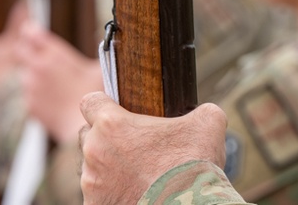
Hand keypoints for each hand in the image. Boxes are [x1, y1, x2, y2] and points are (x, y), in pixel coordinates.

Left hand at [15, 23, 102, 141]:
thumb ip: (99, 52)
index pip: (32, 34)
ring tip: (53, 83)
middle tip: (40, 55)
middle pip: (21, 50)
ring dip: (33, 75)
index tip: (31, 31)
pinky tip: (54, 99)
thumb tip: (109, 40)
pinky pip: (29, 94)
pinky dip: (37, 94)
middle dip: (27, 50)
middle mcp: (38, 68)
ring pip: (25, 74)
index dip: (31, 32)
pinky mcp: (29, 104)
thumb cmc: (96, 96)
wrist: (81, 126)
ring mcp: (30, 87)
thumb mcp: (99, 68)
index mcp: (54, 54)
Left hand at [79, 93, 226, 203]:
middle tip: (134, 149)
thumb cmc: (193, 163)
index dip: (103, 105)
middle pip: (89, 137)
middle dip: (106, 141)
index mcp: (111, 125)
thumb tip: (204, 113)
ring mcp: (92, 184)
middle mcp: (94, 152)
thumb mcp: (207, 122)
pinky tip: (136, 195)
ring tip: (139, 176)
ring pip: (93, 169)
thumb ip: (199, 110)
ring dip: (110, 170)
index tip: (117, 112)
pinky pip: (98, 196)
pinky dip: (113, 195)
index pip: (90, 102)